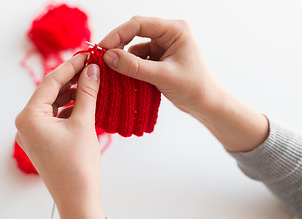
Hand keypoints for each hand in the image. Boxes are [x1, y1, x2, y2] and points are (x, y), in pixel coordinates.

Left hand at [15, 54, 105, 218]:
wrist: (77, 199)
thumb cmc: (78, 165)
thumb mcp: (84, 123)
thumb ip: (87, 93)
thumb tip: (92, 69)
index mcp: (29, 117)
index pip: (50, 82)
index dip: (70, 66)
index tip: (87, 55)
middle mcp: (26, 123)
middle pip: (50, 92)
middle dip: (71, 79)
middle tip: (92, 67)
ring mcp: (33, 133)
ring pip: (54, 104)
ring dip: (72, 93)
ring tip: (91, 82)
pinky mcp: (43, 140)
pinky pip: (55, 117)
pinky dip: (69, 108)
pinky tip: (85, 101)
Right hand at [100, 16, 268, 151]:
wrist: (205, 104)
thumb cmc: (193, 88)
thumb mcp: (161, 76)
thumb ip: (134, 66)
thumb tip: (108, 57)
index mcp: (175, 30)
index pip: (139, 24)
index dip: (118, 34)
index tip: (102, 48)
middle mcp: (168, 33)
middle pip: (135, 33)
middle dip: (118, 45)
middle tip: (102, 58)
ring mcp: (163, 46)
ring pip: (135, 48)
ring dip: (124, 59)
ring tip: (113, 72)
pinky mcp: (159, 58)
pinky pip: (139, 59)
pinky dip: (131, 67)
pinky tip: (125, 77)